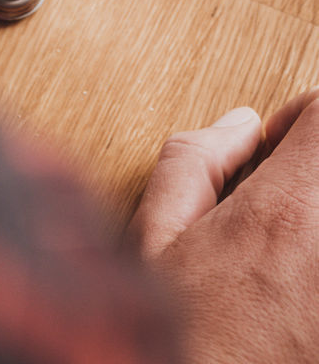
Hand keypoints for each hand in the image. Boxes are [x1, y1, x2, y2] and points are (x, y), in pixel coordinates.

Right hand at [133, 91, 318, 362]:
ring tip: (287, 251)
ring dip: (317, 221)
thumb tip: (236, 126)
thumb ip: (194, 162)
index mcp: (288, 213)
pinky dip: (316, 264)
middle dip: (310, 172)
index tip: (278, 144)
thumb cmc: (183, 343)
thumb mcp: (155, 241)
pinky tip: (294, 291)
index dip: (302, 117)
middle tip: (284, 196)